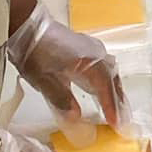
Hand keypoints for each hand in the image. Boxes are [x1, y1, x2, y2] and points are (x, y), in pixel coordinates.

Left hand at [7, 2, 129, 132]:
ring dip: (115, 90)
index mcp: (88, 62)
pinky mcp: (86, 47)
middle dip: (119, 101)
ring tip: (119, 107)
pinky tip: (105, 87)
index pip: (105, 88)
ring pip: (111, 72)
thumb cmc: (35, 53)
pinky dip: (109, 80)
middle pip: (113, 80)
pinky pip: (105, 66)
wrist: (28, 26)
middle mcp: (96, 54)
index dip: (111, 107)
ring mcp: (93, 49)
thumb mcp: (44, 80)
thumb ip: (61, 100)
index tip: (117, 124)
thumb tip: (76, 118)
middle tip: (124, 120)